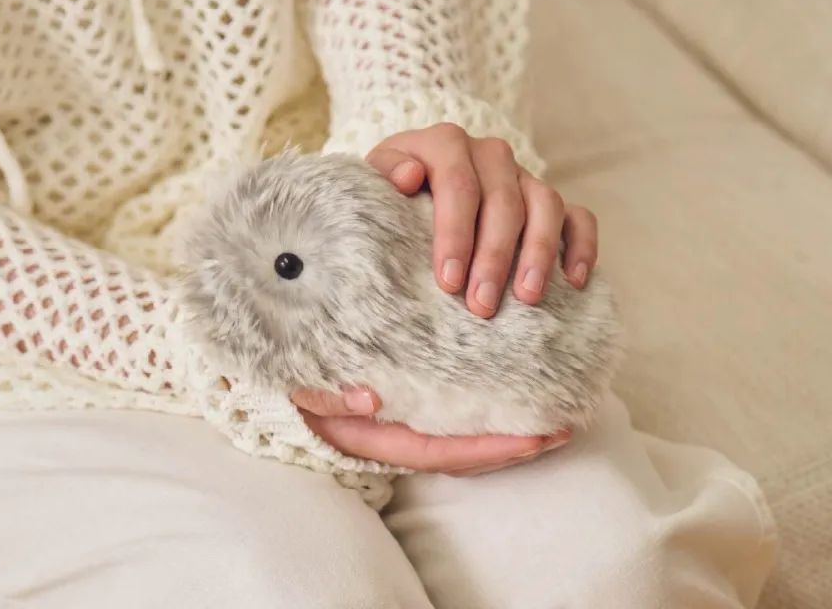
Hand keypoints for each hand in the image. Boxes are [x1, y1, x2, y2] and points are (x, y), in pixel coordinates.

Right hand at [291, 386, 571, 475]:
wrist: (266, 382)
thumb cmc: (283, 382)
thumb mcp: (295, 389)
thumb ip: (326, 398)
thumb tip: (370, 399)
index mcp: (375, 438)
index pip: (443, 450)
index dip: (490, 447)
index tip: (535, 437)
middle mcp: (395, 438)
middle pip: (465, 451)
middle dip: (516, 443)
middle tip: (565, 425)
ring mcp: (402, 426)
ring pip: (464, 438)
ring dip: (509, 429)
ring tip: (553, 413)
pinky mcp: (406, 409)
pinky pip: (453, 418)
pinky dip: (487, 412)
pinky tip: (513, 393)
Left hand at [367, 122, 598, 317]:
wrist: (413, 183)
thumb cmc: (391, 192)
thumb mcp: (373, 178)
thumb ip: (382, 172)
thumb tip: (409, 176)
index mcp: (446, 143)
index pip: (458, 184)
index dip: (455, 233)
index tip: (448, 281)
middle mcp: (490, 154)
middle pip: (503, 201)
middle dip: (494, 256)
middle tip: (481, 305)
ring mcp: (524, 176)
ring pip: (546, 204)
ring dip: (539, 252)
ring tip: (526, 298)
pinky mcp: (549, 200)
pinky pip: (578, 216)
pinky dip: (581, 245)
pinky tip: (575, 281)